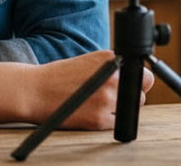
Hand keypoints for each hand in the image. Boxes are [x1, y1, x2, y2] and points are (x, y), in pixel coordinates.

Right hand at [26, 50, 154, 129]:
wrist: (35, 90)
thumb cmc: (61, 76)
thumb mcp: (90, 62)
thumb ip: (113, 68)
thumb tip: (135, 79)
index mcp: (110, 59)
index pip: (145, 75)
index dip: (138, 81)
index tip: (130, 84)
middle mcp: (112, 77)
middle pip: (141, 93)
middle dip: (130, 95)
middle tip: (111, 95)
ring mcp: (107, 99)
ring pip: (131, 109)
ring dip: (120, 108)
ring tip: (99, 102)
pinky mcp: (99, 119)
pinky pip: (117, 122)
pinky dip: (108, 120)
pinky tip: (91, 111)